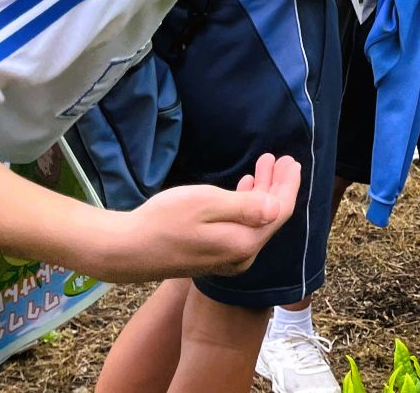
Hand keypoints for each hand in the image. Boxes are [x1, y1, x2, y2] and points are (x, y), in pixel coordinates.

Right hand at [91, 153, 300, 281]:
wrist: (128, 250)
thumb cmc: (165, 221)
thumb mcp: (206, 204)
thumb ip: (246, 207)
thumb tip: (277, 207)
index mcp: (244, 243)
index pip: (278, 211)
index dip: (287, 185)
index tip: (291, 161)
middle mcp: (240, 256)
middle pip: (270, 217)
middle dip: (277, 186)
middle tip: (280, 159)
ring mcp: (226, 259)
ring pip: (255, 221)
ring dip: (261, 193)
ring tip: (263, 167)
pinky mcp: (212, 257)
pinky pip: (241, 228)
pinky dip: (246, 205)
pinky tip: (243, 188)